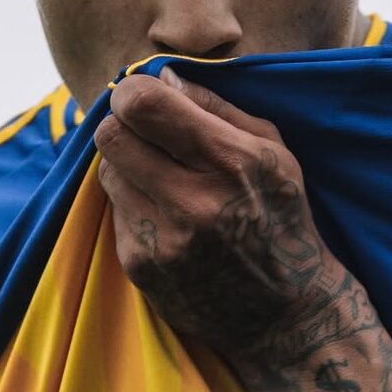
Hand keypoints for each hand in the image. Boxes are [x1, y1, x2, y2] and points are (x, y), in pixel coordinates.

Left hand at [93, 66, 345, 359]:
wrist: (284, 314)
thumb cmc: (281, 217)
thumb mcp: (273, 150)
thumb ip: (217, 106)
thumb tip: (163, 78)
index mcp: (231, 161)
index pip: (144, 105)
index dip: (133, 92)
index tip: (143, 97)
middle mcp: (193, 201)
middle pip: (111, 134)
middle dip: (124, 124)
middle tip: (146, 132)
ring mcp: (163, 238)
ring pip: (106, 171)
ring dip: (127, 165)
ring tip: (161, 177)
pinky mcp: (141, 266)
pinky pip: (114, 211)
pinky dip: (134, 204)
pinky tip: (167, 216)